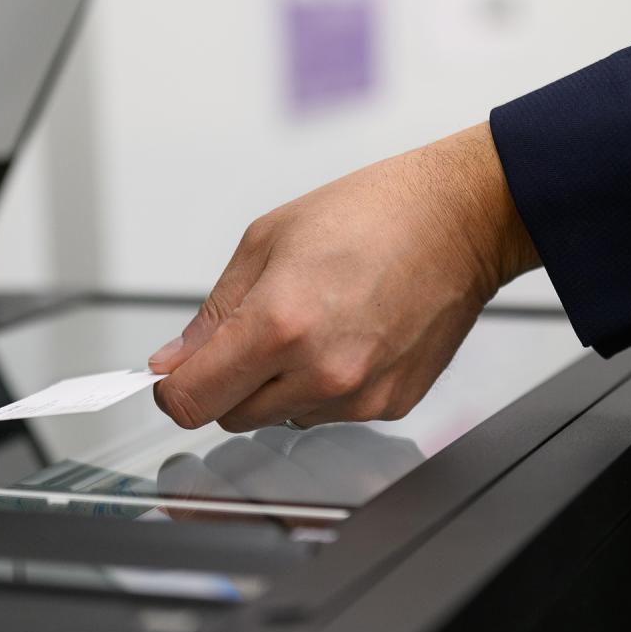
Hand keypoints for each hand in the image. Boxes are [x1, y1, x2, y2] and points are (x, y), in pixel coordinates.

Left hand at [148, 123, 538, 432]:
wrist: (458, 221)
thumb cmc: (371, 215)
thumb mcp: (266, 241)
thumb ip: (213, 314)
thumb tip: (172, 362)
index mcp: (279, 326)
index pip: (192, 401)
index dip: (173, 389)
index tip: (176, 375)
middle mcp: (320, 372)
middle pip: (231, 417)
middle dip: (228, 382)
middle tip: (256, 331)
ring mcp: (358, 396)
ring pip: (281, 417)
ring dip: (279, 385)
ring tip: (316, 322)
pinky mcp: (390, 405)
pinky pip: (329, 413)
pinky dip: (325, 385)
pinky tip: (349, 336)